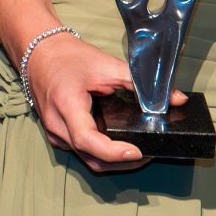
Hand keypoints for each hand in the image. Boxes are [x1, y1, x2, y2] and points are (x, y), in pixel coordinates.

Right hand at [20, 27, 183, 172]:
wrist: (40, 53)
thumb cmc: (68, 57)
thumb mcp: (105, 65)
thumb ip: (139, 82)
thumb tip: (175, 98)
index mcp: (66, 106)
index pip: (88, 139)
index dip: (113, 151)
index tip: (137, 152)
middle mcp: (57, 126)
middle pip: (90, 157)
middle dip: (121, 162)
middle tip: (149, 154)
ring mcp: (55, 134)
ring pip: (86, 159)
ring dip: (113, 161)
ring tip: (139, 151)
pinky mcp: (58, 135)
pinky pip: (81, 152)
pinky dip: (101, 154)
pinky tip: (119, 145)